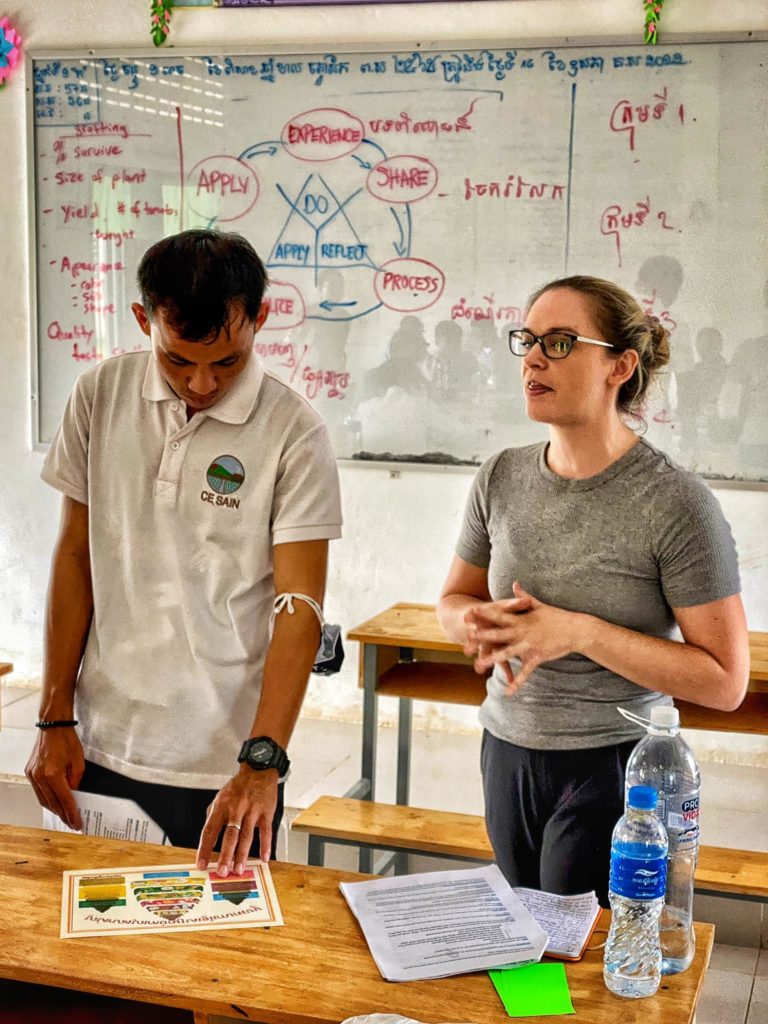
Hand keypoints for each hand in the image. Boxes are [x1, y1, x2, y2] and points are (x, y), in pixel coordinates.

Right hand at [25, 728, 84, 830]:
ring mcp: (32, 775)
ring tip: (64, 816)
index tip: (77, 823)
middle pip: (52, 803)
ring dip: (54, 809)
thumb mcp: (79, 761)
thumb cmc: (67, 740)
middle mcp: (40, 776)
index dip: (72, 814)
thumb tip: (73, 794)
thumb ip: (76, 781)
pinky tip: (54, 803)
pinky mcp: (29, 772)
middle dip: (63, 815)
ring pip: (43, 800)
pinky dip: (47, 799)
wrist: (53, 726)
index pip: (65, 800)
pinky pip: (38, 791)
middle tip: (72, 823)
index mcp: (53, 774)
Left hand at [196, 768, 277, 876]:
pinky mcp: (267, 811)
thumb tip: (207, 839)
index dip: (205, 848)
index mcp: (221, 806)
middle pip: (229, 835)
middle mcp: (236, 808)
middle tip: (222, 872)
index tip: (202, 864)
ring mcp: (252, 810)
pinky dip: (266, 845)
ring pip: (246, 835)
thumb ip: (213, 816)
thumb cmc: (239, 786)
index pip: (210, 830)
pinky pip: (266, 831)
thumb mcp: (221, 797)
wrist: (259, 770)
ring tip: (238, 869)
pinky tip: (264, 857)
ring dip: (242, 854)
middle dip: (225, 856)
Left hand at [466, 582, 583, 690]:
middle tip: (466, 639)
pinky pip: (525, 671)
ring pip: (507, 653)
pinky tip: (508, 691)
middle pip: (498, 634)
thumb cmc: (557, 617)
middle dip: (482, 637)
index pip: (499, 615)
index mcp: (521, 619)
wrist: (576, 629)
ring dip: (492, 660)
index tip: (469, 613)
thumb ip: (524, 597)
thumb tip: (515, 584)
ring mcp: (529, 645)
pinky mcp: (537, 656)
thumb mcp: (539, 605)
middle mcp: (522, 632)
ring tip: (478, 666)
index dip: (484, 614)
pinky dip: (517, 682)